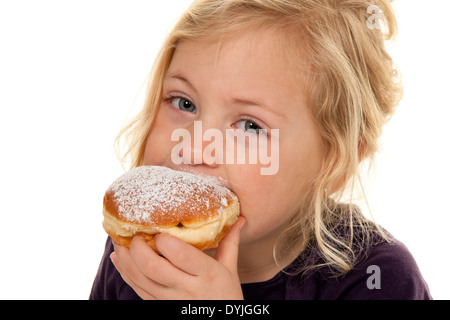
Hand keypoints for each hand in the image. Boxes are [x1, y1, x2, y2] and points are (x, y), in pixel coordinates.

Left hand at [110, 217, 245, 299]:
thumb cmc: (226, 296)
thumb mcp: (230, 269)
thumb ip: (230, 242)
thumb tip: (238, 216)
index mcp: (208, 275)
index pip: (180, 255)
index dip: (164, 240)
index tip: (158, 229)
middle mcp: (187, 289)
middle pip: (153, 266)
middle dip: (138, 247)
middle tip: (135, 233)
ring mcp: (170, 301)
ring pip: (140, 278)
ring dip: (125, 258)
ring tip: (120, 240)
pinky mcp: (159, 307)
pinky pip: (137, 289)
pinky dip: (124, 272)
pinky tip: (119, 258)